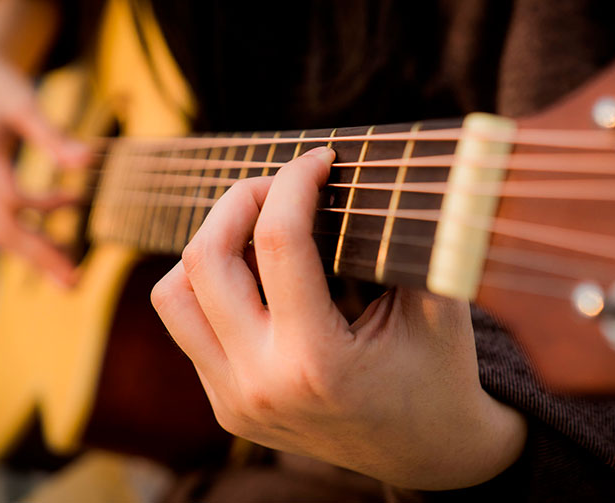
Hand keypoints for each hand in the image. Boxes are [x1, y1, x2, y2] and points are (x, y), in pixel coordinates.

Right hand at [0, 0, 88, 284]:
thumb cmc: (3, 86)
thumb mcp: (26, 103)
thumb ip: (53, 134)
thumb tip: (87, 162)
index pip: (8, 197)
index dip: (42, 207)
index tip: (77, 203)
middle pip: (2, 229)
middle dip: (39, 257)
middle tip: (75, 281)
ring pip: (0, 234)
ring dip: (35, 257)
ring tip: (71, 277)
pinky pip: (2, 225)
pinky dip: (30, 238)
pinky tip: (59, 244)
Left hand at [152, 147, 526, 489]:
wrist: (428, 455)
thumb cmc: (440, 376)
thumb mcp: (440, 307)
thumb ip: (411, 241)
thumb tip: (381, 172)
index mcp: (317, 362)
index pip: (278, 241)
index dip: (294, 181)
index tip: (319, 159)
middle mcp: (260, 385)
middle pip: (205, 260)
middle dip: (239, 199)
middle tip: (280, 184)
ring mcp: (234, 400)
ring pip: (173, 295)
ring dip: (209, 246)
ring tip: (257, 229)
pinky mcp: (225, 407)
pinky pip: (188, 328)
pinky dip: (212, 288)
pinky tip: (258, 276)